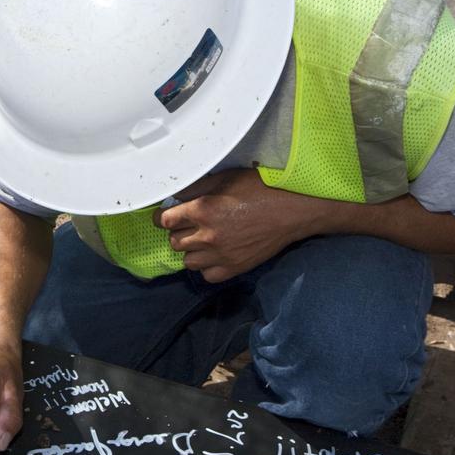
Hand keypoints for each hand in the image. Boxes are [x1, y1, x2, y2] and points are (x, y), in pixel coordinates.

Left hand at [154, 170, 320, 282]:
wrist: (291, 210)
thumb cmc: (260, 189)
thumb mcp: (225, 178)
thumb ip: (196, 187)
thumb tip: (175, 196)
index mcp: (202, 210)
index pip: (165, 220)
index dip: (162, 217)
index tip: (165, 216)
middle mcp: (207, 236)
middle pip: (174, 241)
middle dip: (178, 232)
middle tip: (189, 225)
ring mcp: (220, 255)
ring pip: (187, 261)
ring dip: (191, 250)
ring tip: (202, 240)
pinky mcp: (234, 268)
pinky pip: (207, 275)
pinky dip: (206, 267)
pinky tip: (214, 254)